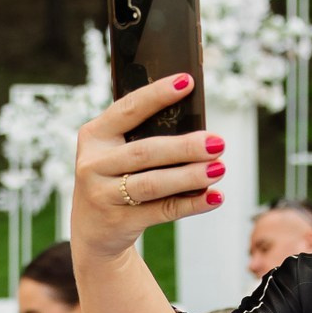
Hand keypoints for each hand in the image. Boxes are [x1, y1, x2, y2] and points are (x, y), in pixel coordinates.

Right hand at [70, 74, 222, 261]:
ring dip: (190, 176)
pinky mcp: (118, 221)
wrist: (92, 230)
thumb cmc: (115, 178)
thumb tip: (200, 129)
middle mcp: (93, 164)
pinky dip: (191, 204)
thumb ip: (144, 137)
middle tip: (218, 142)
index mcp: (94, 135)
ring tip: (219, 168)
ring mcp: (102, 195)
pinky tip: (214, 197)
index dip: (157, 95)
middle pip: (145, 152)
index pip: (128, 109)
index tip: (186, 82)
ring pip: (153, 183)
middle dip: (185, 146)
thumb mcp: (116, 153)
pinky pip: (162, 211)